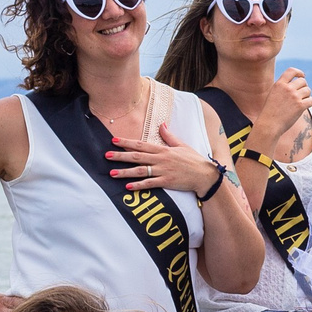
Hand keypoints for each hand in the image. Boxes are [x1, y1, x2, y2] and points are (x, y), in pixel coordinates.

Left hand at [107, 124, 221, 196]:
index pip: (141, 144)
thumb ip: (169, 136)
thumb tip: (162, 124)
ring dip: (125, 172)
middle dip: (120, 156)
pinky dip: (139, 185)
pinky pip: (150, 184)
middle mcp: (161, 159)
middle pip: (137, 156)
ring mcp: (163, 171)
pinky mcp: (167, 182)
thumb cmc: (194, 160)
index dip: (127, 142)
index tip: (114, 140)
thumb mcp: (182, 145)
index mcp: (163, 150)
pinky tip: (128, 187)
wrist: (204, 175)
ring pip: (140, 171)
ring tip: (112, 173)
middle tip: (106, 156)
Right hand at [252, 68, 311, 153]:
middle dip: (304, 87)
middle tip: (301, 94)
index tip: (302, 76)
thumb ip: (282, 87)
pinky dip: (308, 104)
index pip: (291, 71)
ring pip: (308, 90)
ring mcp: (294, 97)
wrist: (269, 125)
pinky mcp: (300, 106)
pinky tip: (303, 108)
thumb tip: (295, 83)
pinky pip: (310, 101)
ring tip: (301, 102)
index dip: (299, 72)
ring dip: (307, 95)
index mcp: (279, 84)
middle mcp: (287, 88)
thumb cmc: (270, 112)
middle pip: (303, 81)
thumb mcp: (272, 95)